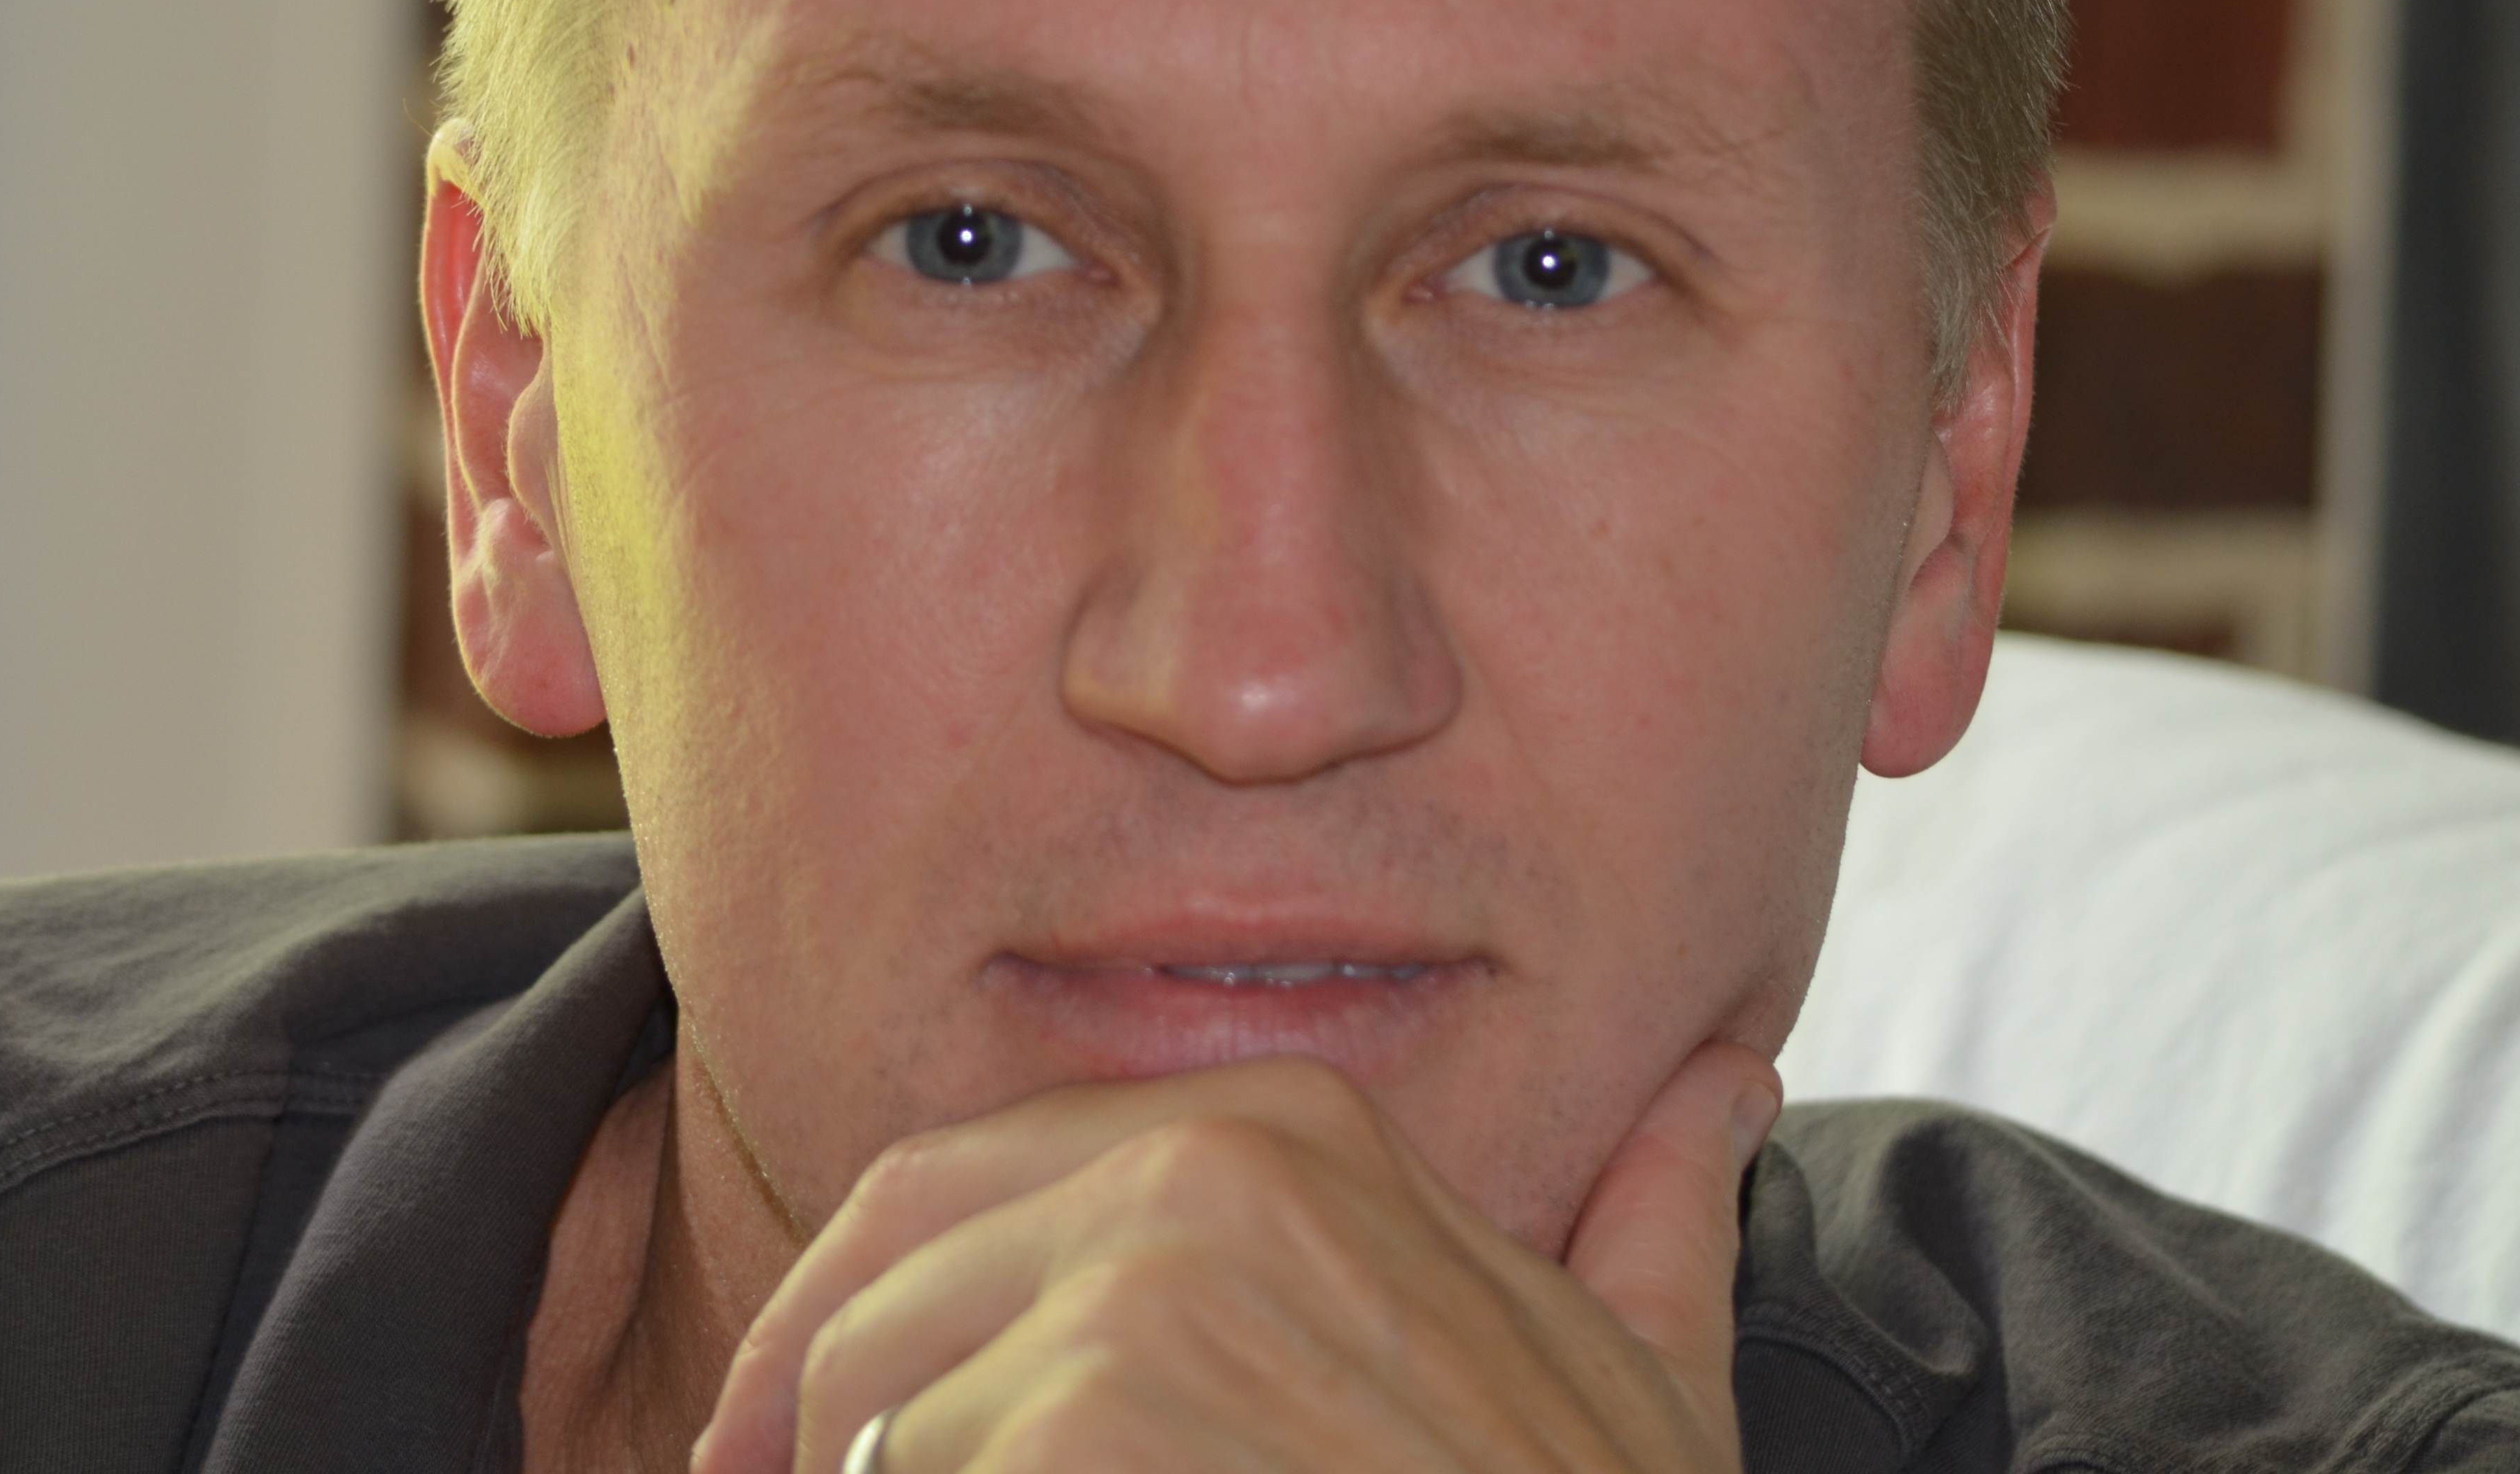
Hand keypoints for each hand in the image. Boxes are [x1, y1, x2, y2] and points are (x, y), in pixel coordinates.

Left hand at [690, 1043, 1783, 1473]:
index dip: (860, 1304)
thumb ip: (1656, 1210)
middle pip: (883, 1280)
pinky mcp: (1087, 1431)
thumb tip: (1720, 1087)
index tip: (799, 1418)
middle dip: (799, 1404)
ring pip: (867, 1409)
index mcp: (1292, 1135)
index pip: (969, 1179)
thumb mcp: (1653, 1368)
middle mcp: (1199, 1182)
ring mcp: (1139, 1307)